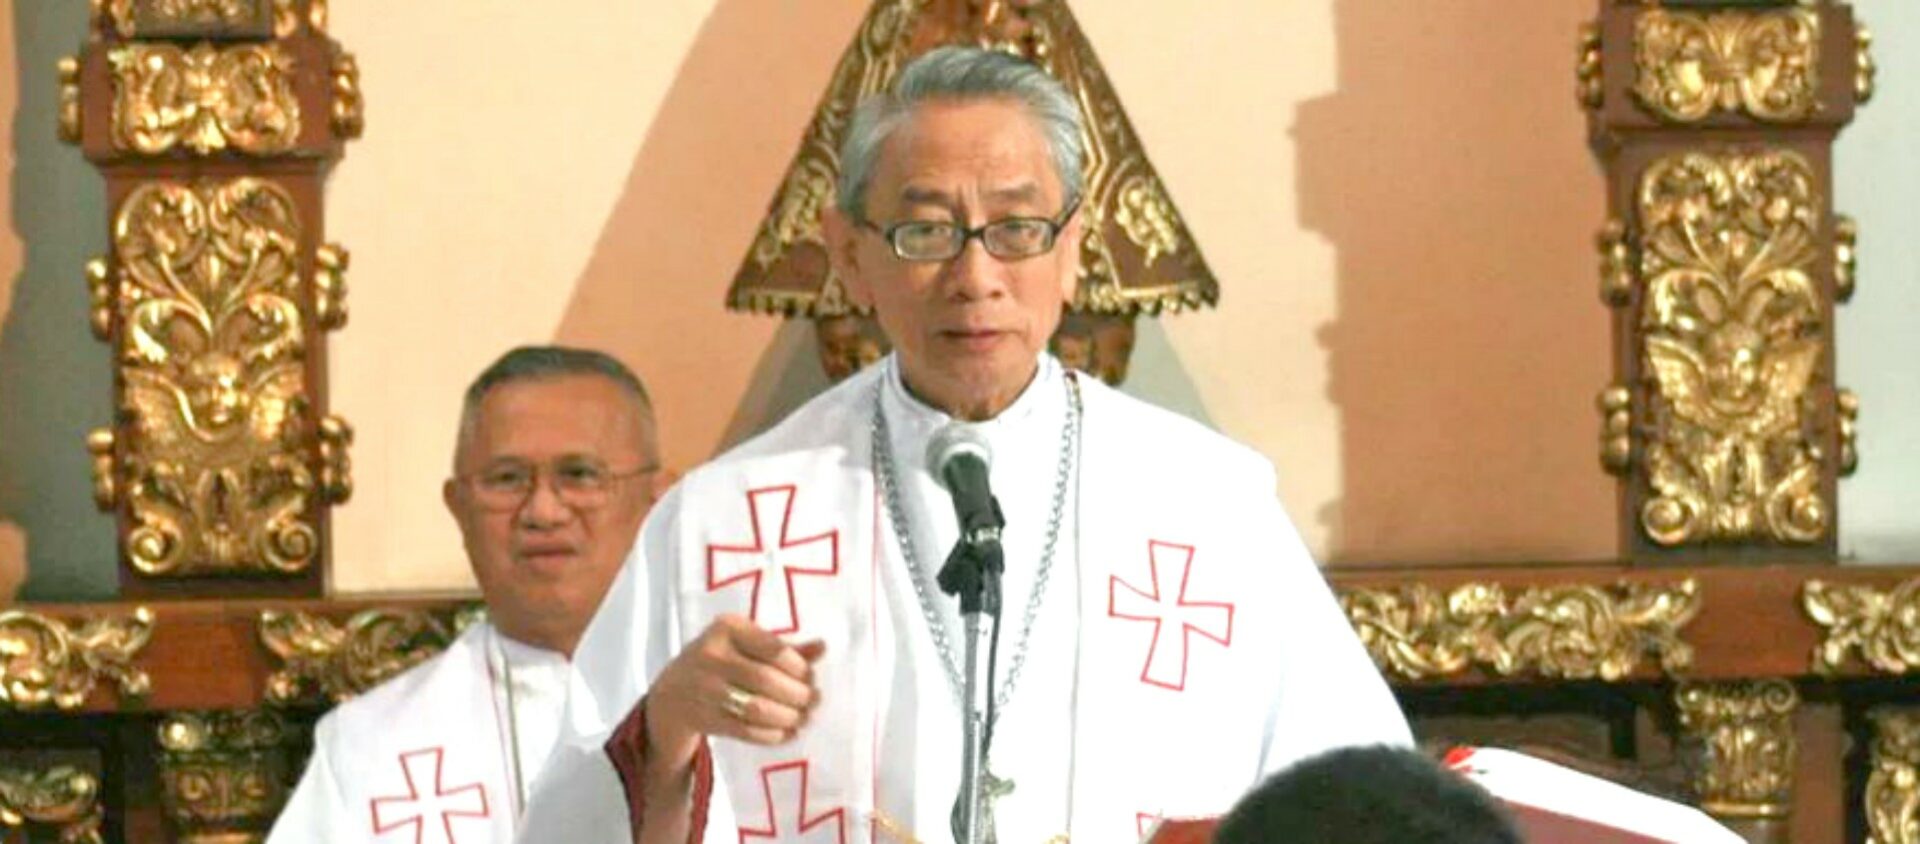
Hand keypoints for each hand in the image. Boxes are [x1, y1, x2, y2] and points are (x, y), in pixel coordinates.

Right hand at [643, 614, 825, 770]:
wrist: (671, 694)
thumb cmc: (720, 661)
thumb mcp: (745, 645)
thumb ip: (784, 648)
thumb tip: (823, 647)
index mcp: (726, 628)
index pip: (774, 649)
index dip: (799, 667)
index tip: (811, 678)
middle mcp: (711, 655)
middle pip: (766, 680)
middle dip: (798, 695)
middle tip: (814, 702)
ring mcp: (704, 689)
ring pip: (757, 708)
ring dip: (788, 717)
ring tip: (803, 718)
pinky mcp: (704, 719)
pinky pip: (745, 730)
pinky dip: (771, 735)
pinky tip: (786, 733)